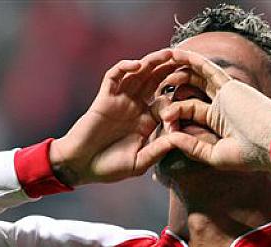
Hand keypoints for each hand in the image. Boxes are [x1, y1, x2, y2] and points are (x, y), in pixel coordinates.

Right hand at [50, 49, 179, 185]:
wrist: (80, 166)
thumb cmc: (108, 168)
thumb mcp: (139, 163)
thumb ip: (158, 151)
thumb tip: (179, 139)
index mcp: (147, 122)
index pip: (167, 102)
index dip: (179, 99)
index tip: (190, 99)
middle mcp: (135, 107)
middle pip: (155, 81)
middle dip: (170, 69)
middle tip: (187, 59)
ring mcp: (119, 100)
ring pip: (138, 74)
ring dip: (152, 62)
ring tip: (168, 54)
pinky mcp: (104, 98)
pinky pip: (114, 76)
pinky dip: (124, 67)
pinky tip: (137, 65)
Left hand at [151, 49, 270, 172]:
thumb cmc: (250, 154)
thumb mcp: (216, 156)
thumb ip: (193, 148)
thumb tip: (170, 138)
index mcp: (220, 124)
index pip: (192, 116)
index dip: (175, 118)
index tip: (164, 126)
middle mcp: (222, 107)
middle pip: (192, 96)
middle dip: (173, 93)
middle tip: (156, 92)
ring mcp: (225, 95)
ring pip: (197, 79)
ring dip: (179, 72)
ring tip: (160, 66)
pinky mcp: (228, 85)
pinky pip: (206, 68)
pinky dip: (192, 60)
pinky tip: (176, 54)